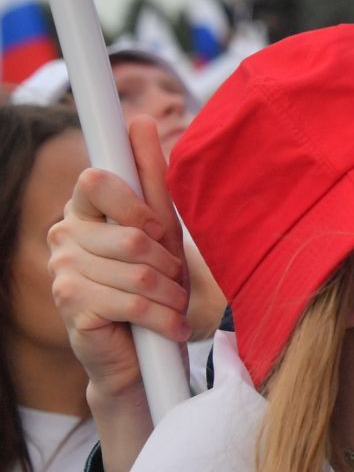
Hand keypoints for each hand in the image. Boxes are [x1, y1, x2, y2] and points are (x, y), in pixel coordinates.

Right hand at [45, 117, 190, 401]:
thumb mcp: (162, 229)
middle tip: (174, 282)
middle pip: (130, 235)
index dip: (140, 208)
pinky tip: (168, 327)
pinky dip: (163, 318)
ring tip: (173, 306)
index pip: (99, 180)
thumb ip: (150, 176)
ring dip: (169, 295)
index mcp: (83, 209)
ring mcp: (61, 271)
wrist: (145, 351)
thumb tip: (141, 120)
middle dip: (167, 263)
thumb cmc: (154, 285)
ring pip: (136, 270)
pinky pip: (131, 302)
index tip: (160, 232)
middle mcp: (63, 234)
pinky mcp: (70, 305)